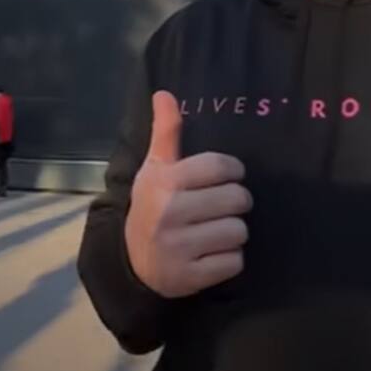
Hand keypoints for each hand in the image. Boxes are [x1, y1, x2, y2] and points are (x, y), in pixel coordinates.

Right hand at [124, 90, 251, 297]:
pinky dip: (228, 259)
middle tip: (220, 206)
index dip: (232, 170)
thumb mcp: (154, 168)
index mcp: (164, 181)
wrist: (132, 262)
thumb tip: (164, 93)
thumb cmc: (151, 206)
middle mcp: (170, 212)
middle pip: (237, 199)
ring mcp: (180, 247)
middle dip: (234, 202)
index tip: (227, 176)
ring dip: (233, 232)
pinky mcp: (191, 276)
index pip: (219, 166)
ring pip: (239, 231)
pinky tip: (211, 254)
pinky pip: (235, 262)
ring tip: (214, 231)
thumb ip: (165, 132)